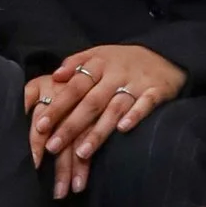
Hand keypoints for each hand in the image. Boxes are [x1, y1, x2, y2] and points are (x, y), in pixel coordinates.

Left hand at [25, 46, 186, 199]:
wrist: (165, 54)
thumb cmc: (123, 61)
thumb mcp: (99, 54)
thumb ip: (76, 63)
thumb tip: (55, 76)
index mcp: (98, 64)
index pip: (74, 87)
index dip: (57, 106)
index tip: (40, 126)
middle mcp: (115, 74)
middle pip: (90, 102)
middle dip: (70, 126)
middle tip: (52, 147)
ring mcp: (136, 83)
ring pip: (114, 108)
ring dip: (98, 131)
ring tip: (81, 153)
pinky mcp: (157, 91)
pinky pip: (145, 104)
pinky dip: (135, 116)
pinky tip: (123, 130)